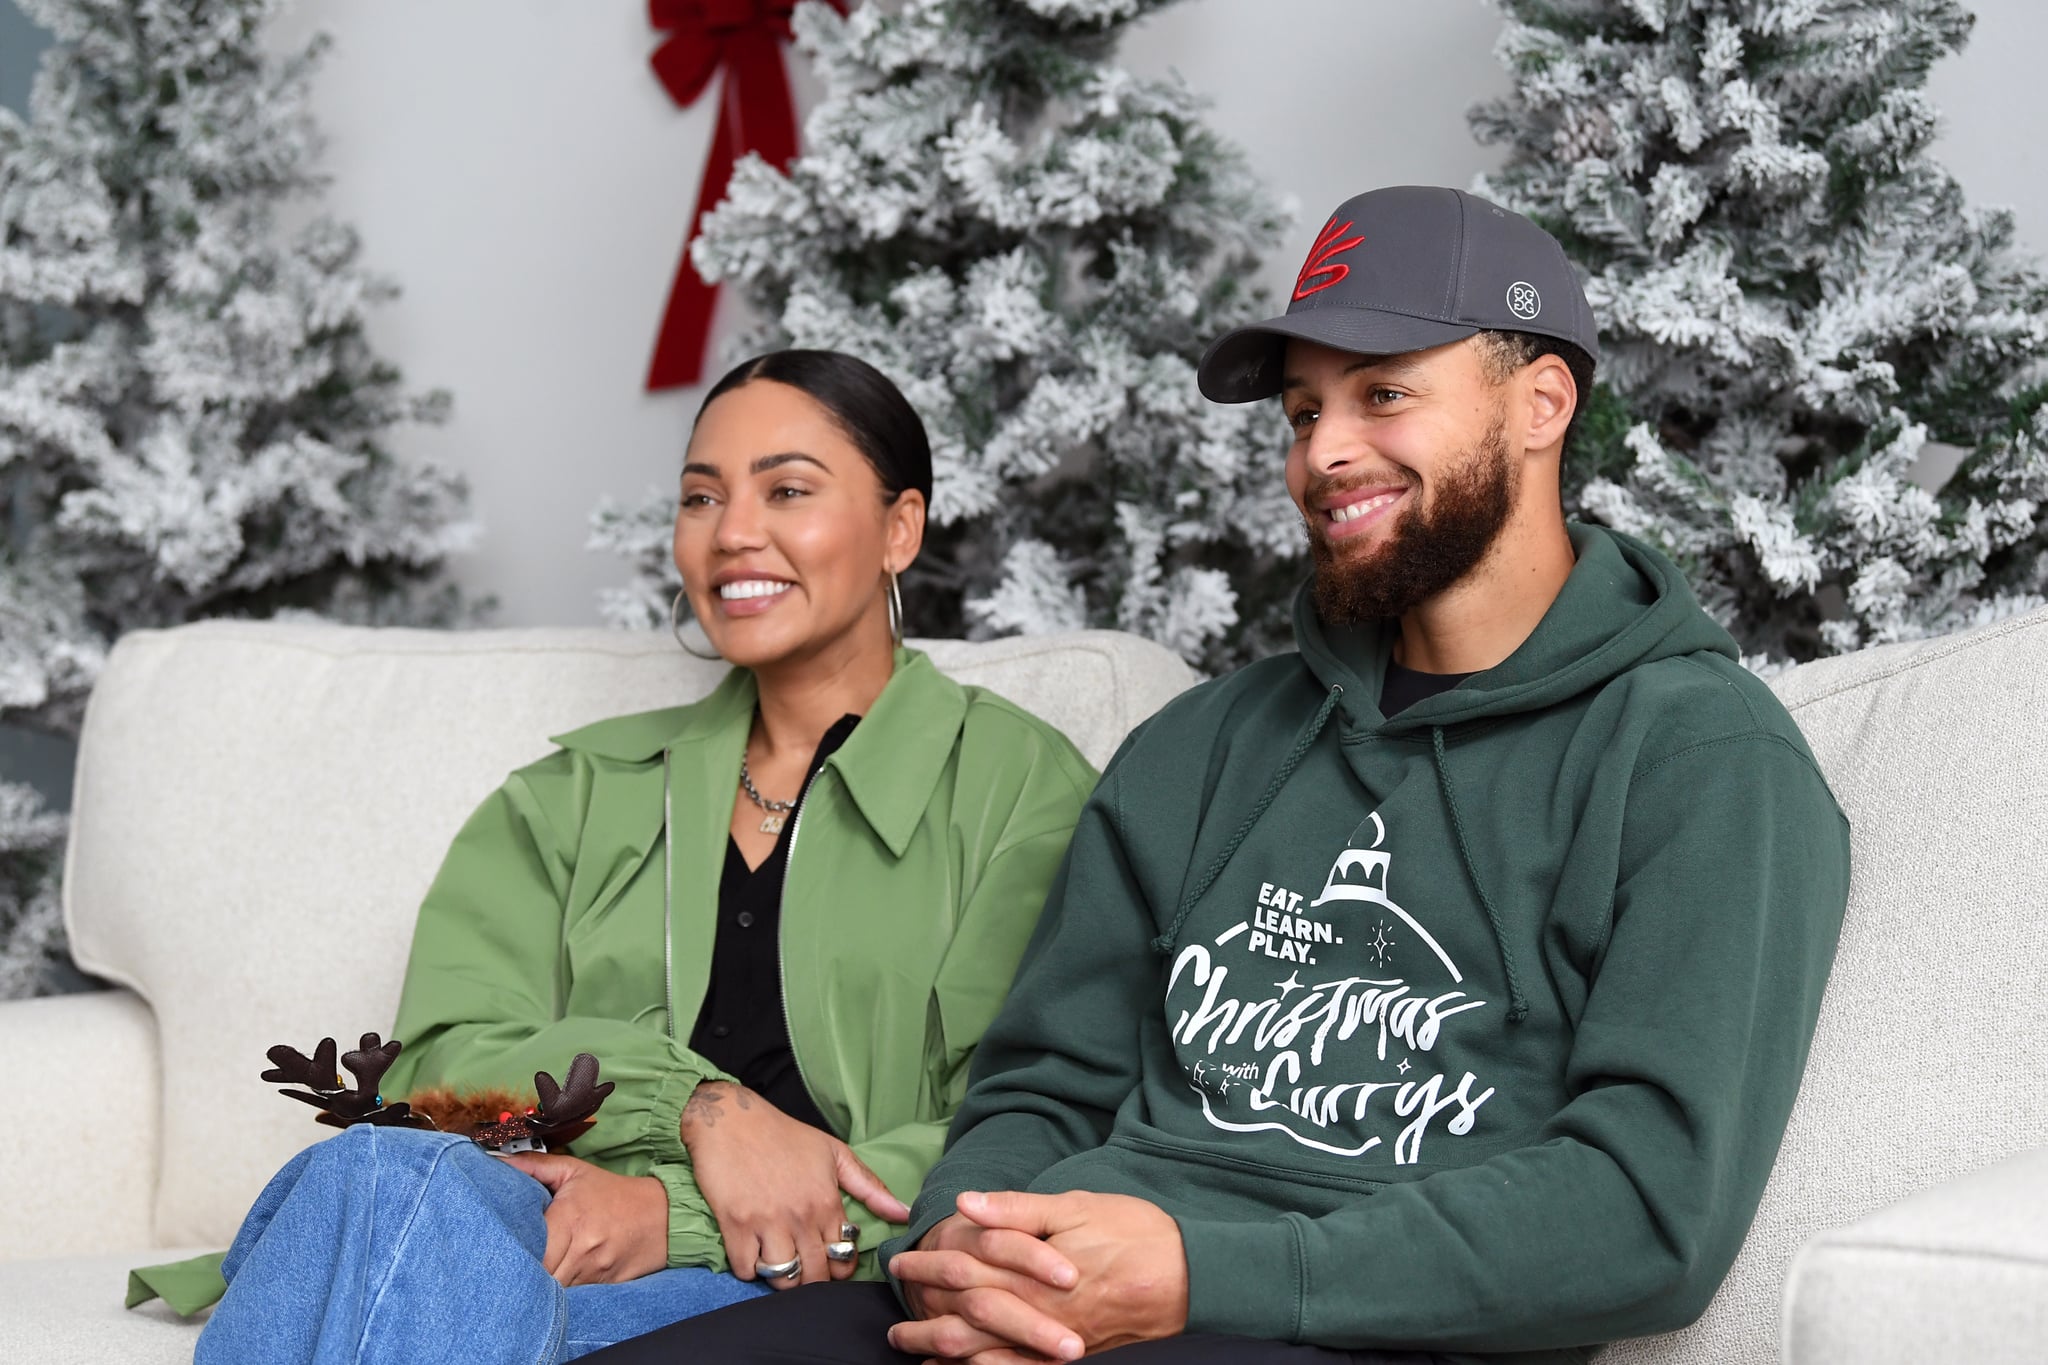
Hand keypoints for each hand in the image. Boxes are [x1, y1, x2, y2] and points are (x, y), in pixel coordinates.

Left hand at [502, 1152, 667, 1286]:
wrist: (663, 1216)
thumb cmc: (614, 1194)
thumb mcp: (575, 1172)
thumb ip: (534, 1165)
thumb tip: (496, 1160)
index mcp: (569, 1217)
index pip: (528, 1248)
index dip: (510, 1253)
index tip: (499, 1251)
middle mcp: (581, 1248)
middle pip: (537, 1276)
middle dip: (522, 1274)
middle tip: (509, 1267)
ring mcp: (593, 1271)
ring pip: (553, 1292)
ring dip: (539, 1287)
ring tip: (529, 1277)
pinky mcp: (603, 1287)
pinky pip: (573, 1299)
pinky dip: (560, 1294)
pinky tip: (554, 1286)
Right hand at [679, 1080, 910, 1289]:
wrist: (730, 1119)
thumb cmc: (784, 1135)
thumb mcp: (834, 1152)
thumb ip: (869, 1187)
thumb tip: (903, 1213)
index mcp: (827, 1201)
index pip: (843, 1259)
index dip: (839, 1268)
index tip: (829, 1261)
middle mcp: (800, 1216)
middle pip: (815, 1276)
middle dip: (813, 1279)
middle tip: (805, 1268)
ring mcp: (767, 1222)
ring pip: (782, 1279)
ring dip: (782, 1278)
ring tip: (780, 1261)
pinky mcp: (735, 1224)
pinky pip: (746, 1269)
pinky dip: (749, 1268)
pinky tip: (752, 1253)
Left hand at [889, 1190, 1187, 1362]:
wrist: (1191, 1274)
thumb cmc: (1134, 1232)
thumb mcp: (1075, 1206)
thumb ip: (1016, 1211)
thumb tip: (965, 1205)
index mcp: (1030, 1272)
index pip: (963, 1271)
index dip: (926, 1269)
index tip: (895, 1266)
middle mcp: (1036, 1313)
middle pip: (965, 1319)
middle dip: (924, 1319)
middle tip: (892, 1322)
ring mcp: (1054, 1342)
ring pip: (985, 1355)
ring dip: (945, 1353)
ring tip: (913, 1351)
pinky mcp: (1073, 1359)